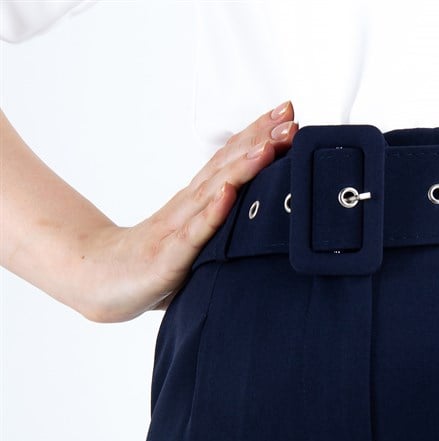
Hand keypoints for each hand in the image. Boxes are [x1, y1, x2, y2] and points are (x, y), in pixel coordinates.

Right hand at [88, 101, 298, 320]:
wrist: (102, 280)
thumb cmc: (154, 260)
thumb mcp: (198, 238)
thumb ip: (227, 225)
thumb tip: (270, 221)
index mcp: (199, 199)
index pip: (231, 158)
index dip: (258, 134)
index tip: (286, 114)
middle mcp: (189, 205)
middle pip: (227, 165)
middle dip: (260, 140)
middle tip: (288, 121)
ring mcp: (177, 227)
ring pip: (214, 191)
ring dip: (243, 167)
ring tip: (268, 147)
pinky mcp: (169, 256)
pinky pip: (194, 232)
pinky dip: (213, 212)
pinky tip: (228, 194)